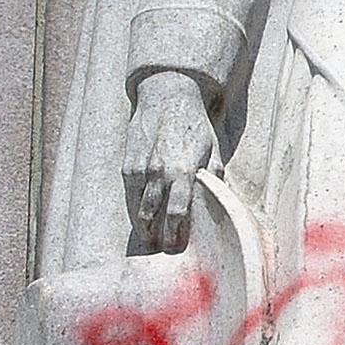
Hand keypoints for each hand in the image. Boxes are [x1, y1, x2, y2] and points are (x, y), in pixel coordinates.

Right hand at [122, 73, 215, 249]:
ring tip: (148, 237)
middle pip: (153, 216)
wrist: (168, 96)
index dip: (175, 234)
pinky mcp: (128, 164)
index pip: (177, 214)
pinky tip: (140, 216)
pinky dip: (133, 208)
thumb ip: (212, 178)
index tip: (176, 246)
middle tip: (159, 247)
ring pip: (137, 208)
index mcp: (183, 171)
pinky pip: (129, 194)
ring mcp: (140, 168)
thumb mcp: (213, 150)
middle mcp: (159, 172)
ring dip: (142, 226)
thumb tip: (217, 203)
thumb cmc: (195, 125)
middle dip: (156, 236)